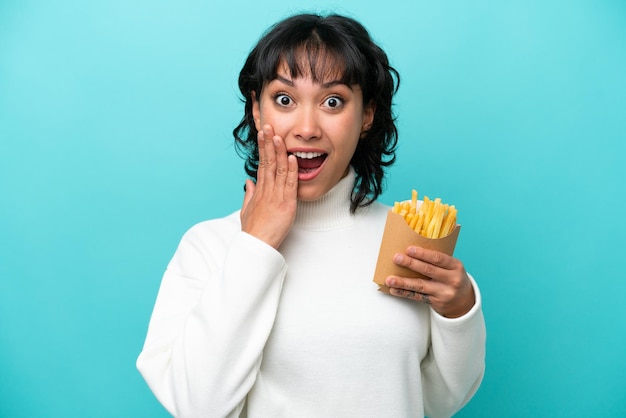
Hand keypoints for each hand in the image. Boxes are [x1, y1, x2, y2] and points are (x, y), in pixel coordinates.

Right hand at [240, 125, 298, 248]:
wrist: (255, 245)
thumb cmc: (252, 230)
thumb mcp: (247, 210)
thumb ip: (249, 194)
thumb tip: (248, 182)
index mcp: (259, 190)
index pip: (262, 163)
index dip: (263, 147)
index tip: (263, 133)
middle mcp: (267, 190)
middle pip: (268, 161)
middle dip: (268, 143)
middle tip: (268, 125)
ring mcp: (276, 196)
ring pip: (278, 169)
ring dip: (279, 151)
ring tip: (279, 135)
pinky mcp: (286, 204)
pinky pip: (289, 184)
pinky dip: (291, 171)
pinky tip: (291, 158)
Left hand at [385, 246, 474, 317]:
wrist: (464, 302)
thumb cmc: (453, 278)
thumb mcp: (452, 267)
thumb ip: (437, 260)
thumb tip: (412, 250)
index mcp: (456, 266)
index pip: (438, 258)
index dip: (423, 254)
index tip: (409, 249)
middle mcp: (451, 280)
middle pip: (428, 270)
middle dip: (410, 264)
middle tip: (396, 258)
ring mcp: (444, 293)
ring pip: (420, 286)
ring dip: (403, 282)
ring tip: (390, 279)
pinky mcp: (436, 303)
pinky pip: (417, 297)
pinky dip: (404, 293)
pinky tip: (394, 290)